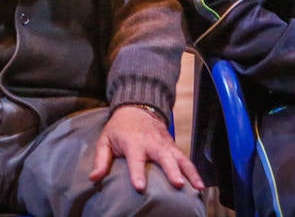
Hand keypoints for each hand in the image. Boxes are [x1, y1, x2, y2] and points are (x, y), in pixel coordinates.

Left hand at [89, 105, 203, 191]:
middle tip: (178, 184)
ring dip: (189, 172)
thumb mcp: (105, 140)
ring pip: (180, 158)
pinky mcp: (173, 146)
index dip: (137, 173)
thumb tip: (94, 178)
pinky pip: (185, 159)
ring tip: (197, 188)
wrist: (137, 107)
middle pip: (163, 157)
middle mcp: (151, 143)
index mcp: (133, 142)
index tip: (140, 187)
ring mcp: (165, 144)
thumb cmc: (119, 128)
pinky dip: (194, 171)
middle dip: (171, 171)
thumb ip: (101, 160)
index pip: (135, 159)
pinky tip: (200, 185)